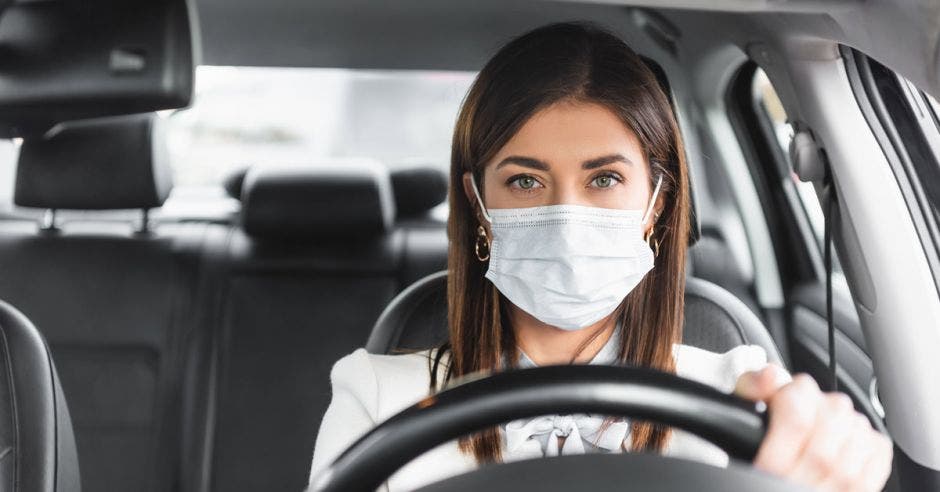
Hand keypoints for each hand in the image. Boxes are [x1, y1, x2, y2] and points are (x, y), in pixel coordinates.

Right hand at [734, 366, 892, 490]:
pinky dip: (867, 438)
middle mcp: (802, 483)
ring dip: (843, 419)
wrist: (772, 485)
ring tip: (824, 425)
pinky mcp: (860, 491)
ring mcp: (835, 489)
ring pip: (858, 434)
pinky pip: (880, 452)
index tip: (785, 393)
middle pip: (833, 419)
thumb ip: (750, 389)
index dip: (794, 389)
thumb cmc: (756, 450)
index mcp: (768, 466)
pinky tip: (846, 440)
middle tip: (804, 408)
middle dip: (821, 401)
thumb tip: (772, 375)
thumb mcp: (740, 416)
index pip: (795, 413)